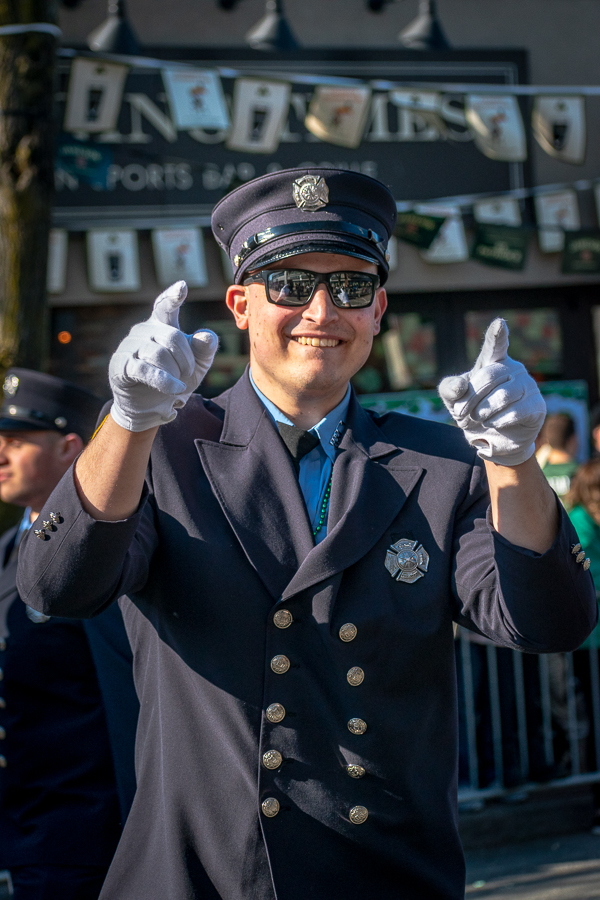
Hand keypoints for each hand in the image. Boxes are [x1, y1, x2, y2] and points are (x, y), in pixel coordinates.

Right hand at [109, 281, 218, 431]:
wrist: (151, 406)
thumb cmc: (174, 378)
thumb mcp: (197, 364)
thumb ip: (205, 349)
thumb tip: (206, 336)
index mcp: (161, 324)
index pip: (165, 306)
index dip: (173, 297)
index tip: (182, 287)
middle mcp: (143, 330)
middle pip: (173, 337)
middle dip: (186, 359)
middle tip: (187, 374)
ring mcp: (129, 346)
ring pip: (159, 354)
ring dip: (175, 373)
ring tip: (178, 384)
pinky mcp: (121, 365)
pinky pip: (145, 370)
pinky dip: (164, 381)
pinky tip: (175, 388)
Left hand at [438, 318, 545, 466]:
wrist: (490, 439)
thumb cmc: (471, 411)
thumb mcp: (453, 400)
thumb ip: (449, 389)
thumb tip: (461, 386)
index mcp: (493, 361)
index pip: (495, 344)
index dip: (496, 335)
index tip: (499, 324)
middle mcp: (513, 368)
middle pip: (490, 376)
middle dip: (471, 398)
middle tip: (462, 413)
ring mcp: (528, 386)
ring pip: (504, 396)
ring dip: (484, 411)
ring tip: (480, 418)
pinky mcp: (537, 406)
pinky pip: (517, 411)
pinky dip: (499, 420)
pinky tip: (494, 423)